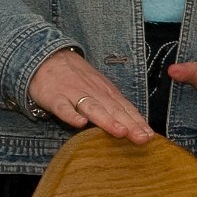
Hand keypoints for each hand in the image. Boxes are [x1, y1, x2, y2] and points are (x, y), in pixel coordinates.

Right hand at [28, 49, 155, 142]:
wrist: (47, 57)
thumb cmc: (77, 78)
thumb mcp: (99, 88)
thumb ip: (113, 105)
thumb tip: (134, 126)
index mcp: (106, 92)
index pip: (125, 108)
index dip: (138, 122)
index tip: (150, 136)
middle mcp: (93, 93)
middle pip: (113, 109)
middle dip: (129, 124)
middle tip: (142, 138)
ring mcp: (73, 94)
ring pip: (92, 108)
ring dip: (107, 120)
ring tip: (120, 132)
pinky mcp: (54, 97)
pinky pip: (63, 108)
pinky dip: (71, 115)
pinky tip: (80, 123)